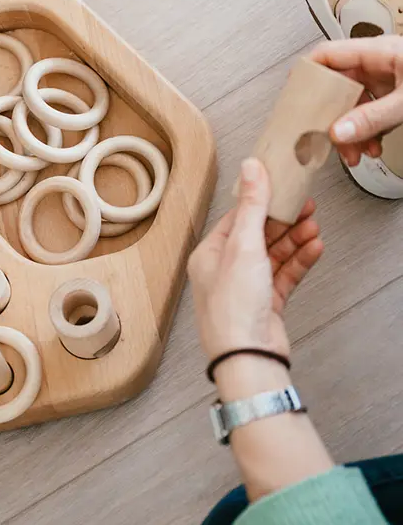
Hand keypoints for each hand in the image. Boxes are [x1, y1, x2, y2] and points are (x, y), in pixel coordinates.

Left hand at [188, 159, 323, 361]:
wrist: (248, 356)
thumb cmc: (233, 308)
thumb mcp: (244, 247)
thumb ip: (252, 207)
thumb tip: (251, 168)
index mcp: (210, 254)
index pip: (237, 217)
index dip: (261, 201)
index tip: (281, 186)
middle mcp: (225, 269)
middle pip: (258, 234)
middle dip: (283, 220)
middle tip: (306, 205)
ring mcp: (247, 286)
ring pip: (275, 254)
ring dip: (295, 239)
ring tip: (314, 226)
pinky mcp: (266, 303)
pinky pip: (285, 274)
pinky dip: (300, 261)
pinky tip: (315, 248)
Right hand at [310, 36, 402, 165]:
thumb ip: (374, 118)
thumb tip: (340, 131)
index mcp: (379, 51)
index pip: (327, 55)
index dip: (307, 74)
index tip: (294, 96)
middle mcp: (380, 63)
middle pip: (338, 87)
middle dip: (334, 117)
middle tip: (328, 137)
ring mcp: (388, 78)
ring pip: (354, 104)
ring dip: (352, 131)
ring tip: (356, 151)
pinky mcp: (396, 94)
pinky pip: (371, 111)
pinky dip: (369, 131)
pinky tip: (372, 145)